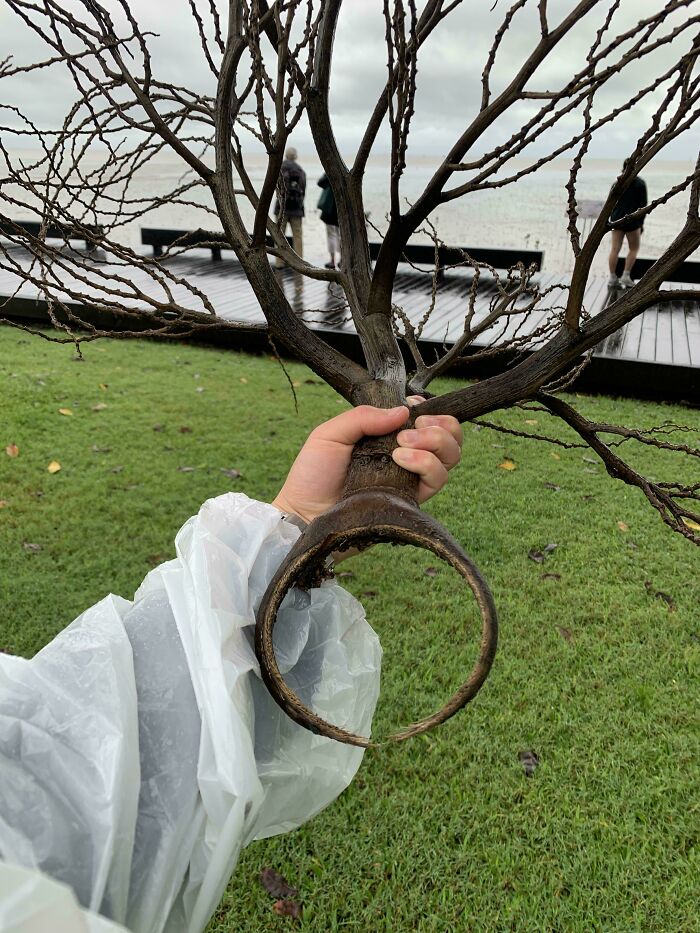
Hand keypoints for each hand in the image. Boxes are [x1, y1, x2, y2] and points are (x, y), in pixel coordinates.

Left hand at [272, 399, 462, 524]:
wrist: (304, 515)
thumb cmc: (312, 475)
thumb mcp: (330, 434)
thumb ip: (364, 417)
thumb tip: (403, 411)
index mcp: (388, 437)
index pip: (428, 420)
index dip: (430, 411)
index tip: (415, 406)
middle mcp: (405, 457)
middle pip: (449, 437)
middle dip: (439, 427)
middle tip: (410, 432)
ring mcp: (410, 480)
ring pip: (450, 458)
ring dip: (433, 444)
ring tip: (401, 447)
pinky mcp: (410, 500)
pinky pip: (437, 481)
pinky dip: (425, 464)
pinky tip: (400, 461)